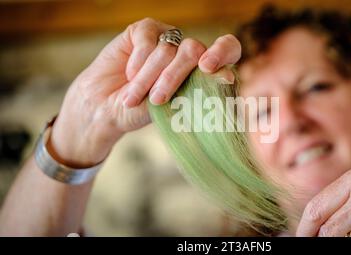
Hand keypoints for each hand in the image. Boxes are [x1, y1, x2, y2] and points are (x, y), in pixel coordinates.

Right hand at [47, 18, 240, 166]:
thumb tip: (229, 76)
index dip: (222, 53)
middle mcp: (187, 52)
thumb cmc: (142, 112)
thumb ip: (199, 91)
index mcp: (203, 70)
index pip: (228, 49)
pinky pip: (147, 39)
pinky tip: (128, 74)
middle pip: (194, 49)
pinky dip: (137, 62)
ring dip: (148, 79)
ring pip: (167, 49)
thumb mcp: (172, 108)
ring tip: (133, 98)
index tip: (208, 69)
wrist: (104, 109)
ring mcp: (166, 39)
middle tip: (157, 99)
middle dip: (173, 78)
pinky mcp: (144, 31)